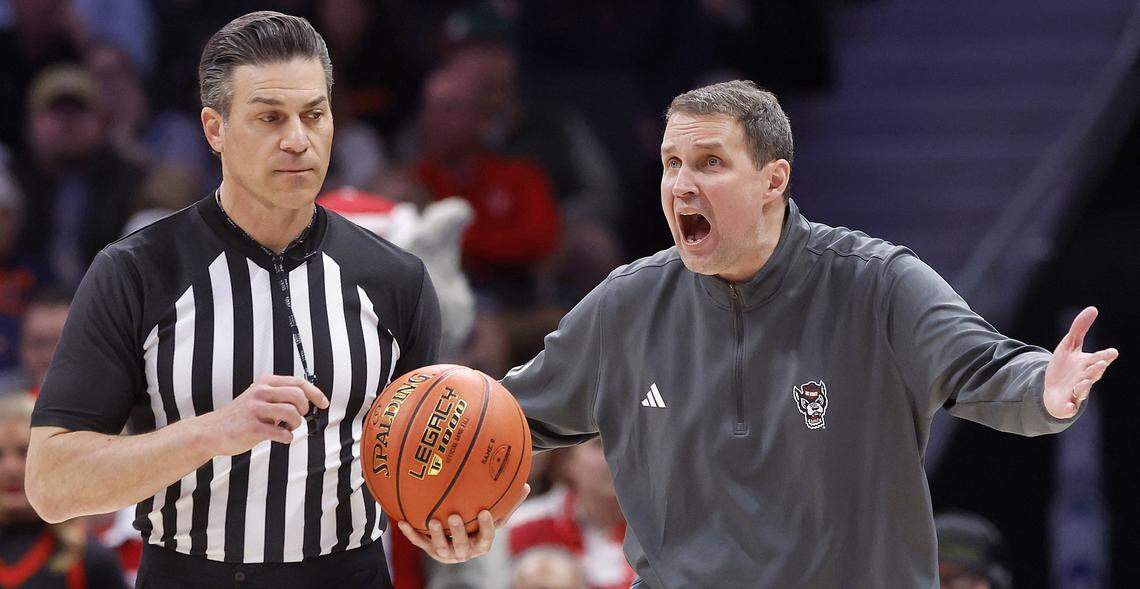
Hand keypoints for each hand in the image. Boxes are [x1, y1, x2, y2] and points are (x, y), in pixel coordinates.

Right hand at [202, 375, 328, 454]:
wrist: (212, 431)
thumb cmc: (242, 416)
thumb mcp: (259, 397)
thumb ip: (280, 395)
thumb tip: (309, 401)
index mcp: (265, 382)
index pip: (299, 383)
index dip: (316, 393)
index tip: (324, 403)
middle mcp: (261, 392)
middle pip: (298, 396)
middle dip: (305, 410)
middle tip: (298, 418)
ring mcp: (256, 410)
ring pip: (292, 413)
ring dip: (296, 424)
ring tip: (288, 428)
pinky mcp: (253, 428)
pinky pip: (281, 433)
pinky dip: (287, 437)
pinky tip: (281, 438)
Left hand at [397, 483, 531, 563]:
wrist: (459, 542)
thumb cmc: (480, 525)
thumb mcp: (496, 517)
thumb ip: (509, 504)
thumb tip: (526, 485)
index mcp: (481, 544)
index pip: (487, 538)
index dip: (485, 527)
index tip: (483, 512)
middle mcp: (464, 552)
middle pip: (462, 546)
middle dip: (458, 532)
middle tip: (455, 516)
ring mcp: (447, 553)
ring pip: (440, 548)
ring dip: (436, 535)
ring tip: (433, 521)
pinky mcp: (431, 550)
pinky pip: (420, 543)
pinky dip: (411, 534)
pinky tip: (401, 521)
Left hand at [1043, 307, 1118, 418]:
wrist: (1052, 388)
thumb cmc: (1065, 366)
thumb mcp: (1069, 345)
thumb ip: (1080, 328)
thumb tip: (1093, 308)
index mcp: (1088, 363)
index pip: (1099, 358)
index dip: (1104, 356)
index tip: (1111, 352)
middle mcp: (1085, 378)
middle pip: (1093, 374)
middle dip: (1096, 369)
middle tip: (1100, 364)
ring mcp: (1077, 391)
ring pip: (1082, 389)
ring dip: (1084, 385)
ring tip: (1083, 381)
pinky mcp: (1067, 404)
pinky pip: (1069, 407)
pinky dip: (1069, 408)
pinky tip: (1069, 407)